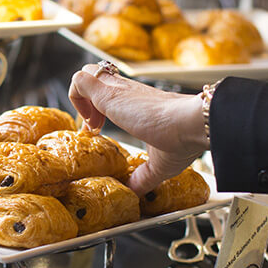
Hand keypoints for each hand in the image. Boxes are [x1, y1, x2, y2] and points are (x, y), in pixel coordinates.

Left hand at [68, 63, 209, 195]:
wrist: (191, 124)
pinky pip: (79, 80)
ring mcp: (116, 88)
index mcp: (136, 101)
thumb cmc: (182, 138)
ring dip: (81, 99)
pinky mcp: (108, 93)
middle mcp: (125, 89)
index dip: (97, 108)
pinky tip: (92, 123)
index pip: (109, 90)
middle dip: (87, 101)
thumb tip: (135, 193)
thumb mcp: (159, 163)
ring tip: (93, 125)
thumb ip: (144, 178)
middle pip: (95, 75)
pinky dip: (77, 98)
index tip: (100, 131)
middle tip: (95, 127)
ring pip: (86, 73)